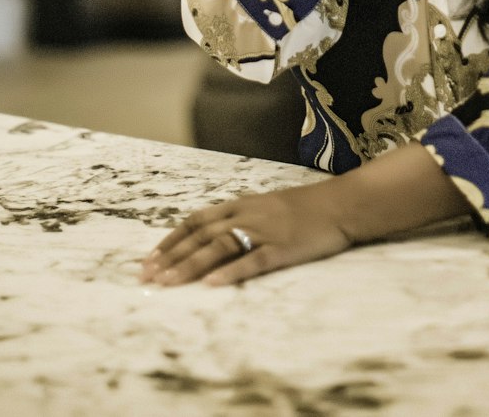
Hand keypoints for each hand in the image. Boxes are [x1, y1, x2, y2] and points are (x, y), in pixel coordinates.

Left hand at [139, 181, 351, 288]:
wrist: (341, 203)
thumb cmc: (306, 207)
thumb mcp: (268, 206)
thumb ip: (242, 219)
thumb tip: (214, 237)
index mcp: (242, 205)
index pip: (197, 220)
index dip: (172, 239)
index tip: (149, 259)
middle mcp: (247, 216)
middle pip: (201, 235)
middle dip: (172, 257)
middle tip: (147, 277)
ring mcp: (264, 232)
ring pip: (219, 248)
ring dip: (191, 266)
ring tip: (168, 283)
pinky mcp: (282, 249)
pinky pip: (252, 261)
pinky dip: (231, 272)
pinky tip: (213, 285)